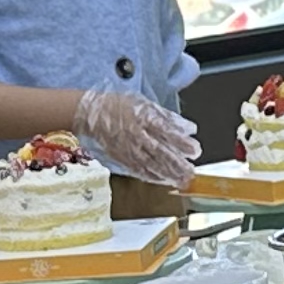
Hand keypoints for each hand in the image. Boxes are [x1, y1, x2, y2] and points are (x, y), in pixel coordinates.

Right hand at [77, 85, 199, 185]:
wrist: (90, 114)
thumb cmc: (117, 105)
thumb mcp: (144, 103)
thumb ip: (167, 116)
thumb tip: (187, 128)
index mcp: (143, 118)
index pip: (166, 131)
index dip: (181, 142)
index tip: (194, 150)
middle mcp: (136, 135)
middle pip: (160, 152)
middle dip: (177, 163)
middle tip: (191, 172)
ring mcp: (128, 148)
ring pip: (151, 164)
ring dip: (168, 174)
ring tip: (182, 181)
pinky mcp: (122, 158)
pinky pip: (138, 169)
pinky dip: (152, 176)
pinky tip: (163, 181)